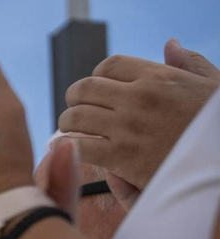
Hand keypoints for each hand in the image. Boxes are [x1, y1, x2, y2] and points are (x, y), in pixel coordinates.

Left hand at [61, 43, 219, 191]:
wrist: (218, 162)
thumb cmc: (214, 125)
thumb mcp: (211, 85)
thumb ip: (188, 64)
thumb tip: (170, 45)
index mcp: (158, 77)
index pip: (110, 65)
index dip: (97, 75)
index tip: (97, 89)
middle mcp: (139, 98)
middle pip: (84, 89)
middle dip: (74, 98)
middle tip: (74, 108)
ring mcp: (127, 127)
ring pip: (75, 117)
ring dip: (66, 123)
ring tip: (69, 129)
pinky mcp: (120, 157)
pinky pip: (78, 147)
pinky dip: (66, 147)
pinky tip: (67, 150)